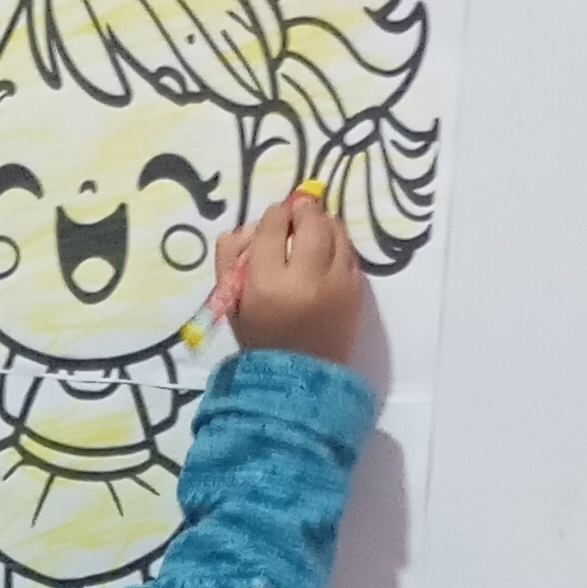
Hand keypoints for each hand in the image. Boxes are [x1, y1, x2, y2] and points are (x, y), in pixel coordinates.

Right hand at [224, 194, 364, 364]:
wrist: (298, 376)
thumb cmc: (260, 337)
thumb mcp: (231, 301)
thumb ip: (230, 258)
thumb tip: (249, 226)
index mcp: (267, 284)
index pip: (273, 227)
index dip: (275, 216)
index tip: (275, 219)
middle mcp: (306, 280)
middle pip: (311, 222)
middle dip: (303, 211)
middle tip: (298, 212)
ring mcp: (337, 285)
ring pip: (337, 232)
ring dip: (325, 224)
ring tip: (314, 230)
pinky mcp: (356, 291)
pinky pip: (350, 252)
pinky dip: (339, 246)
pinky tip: (328, 253)